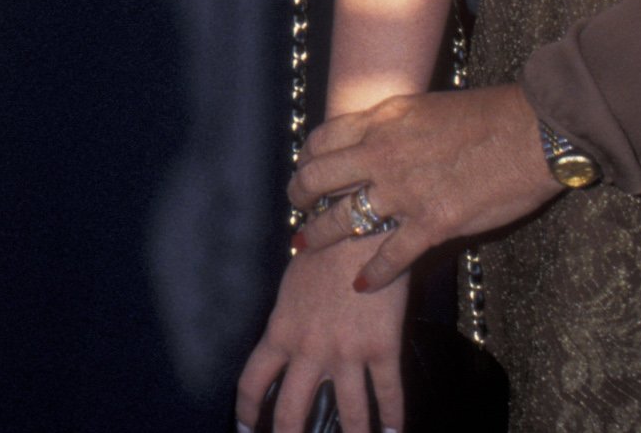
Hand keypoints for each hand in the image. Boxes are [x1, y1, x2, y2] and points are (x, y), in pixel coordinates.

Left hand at [235, 238, 410, 432]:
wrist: (358, 229)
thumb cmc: (322, 249)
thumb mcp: (291, 288)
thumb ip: (289, 321)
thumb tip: (287, 345)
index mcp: (280, 332)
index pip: (252, 381)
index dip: (247, 411)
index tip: (247, 429)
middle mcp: (309, 350)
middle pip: (292, 411)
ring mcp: (347, 353)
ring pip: (348, 414)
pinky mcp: (382, 348)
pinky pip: (388, 393)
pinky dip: (394, 419)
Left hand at [288, 84, 560, 293]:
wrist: (531, 133)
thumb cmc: (488, 115)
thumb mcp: (425, 106)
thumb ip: (394, 125)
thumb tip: (378, 138)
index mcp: (382, 120)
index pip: (323, 139)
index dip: (307, 158)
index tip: (306, 171)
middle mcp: (382, 153)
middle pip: (317, 178)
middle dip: (299, 197)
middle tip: (297, 209)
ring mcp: (404, 191)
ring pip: (342, 219)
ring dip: (319, 235)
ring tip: (306, 244)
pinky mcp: (432, 223)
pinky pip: (389, 255)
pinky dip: (372, 275)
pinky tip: (360, 285)